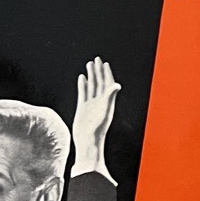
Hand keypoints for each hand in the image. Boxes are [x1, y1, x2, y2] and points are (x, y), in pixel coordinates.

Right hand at [72, 57, 120, 176]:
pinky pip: (83, 93)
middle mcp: (100, 101)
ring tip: (89, 65)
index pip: (108, 83)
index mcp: (108, 101)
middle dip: (99, 71)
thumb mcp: (105, 110)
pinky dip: (83, 85)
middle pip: (100, 82)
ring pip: (91, 86)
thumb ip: (110, 97)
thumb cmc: (98, 128)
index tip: (105, 63)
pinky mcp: (83, 108)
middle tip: (97, 59)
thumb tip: (117, 85)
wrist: (87, 140)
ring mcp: (91, 104)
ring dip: (91, 75)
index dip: (107, 73)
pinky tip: (82, 78)